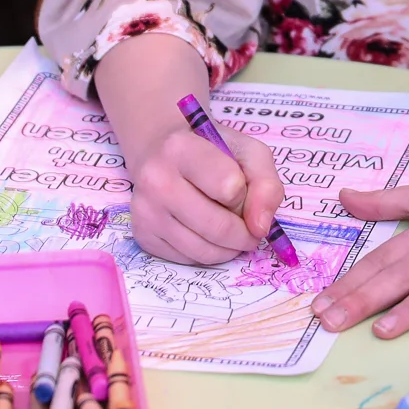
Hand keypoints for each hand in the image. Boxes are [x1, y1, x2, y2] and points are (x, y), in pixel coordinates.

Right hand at [116, 116, 282, 266]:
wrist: (161, 149)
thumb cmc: (210, 150)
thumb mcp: (247, 152)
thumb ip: (265, 184)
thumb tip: (260, 228)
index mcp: (181, 149)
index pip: (230, 188)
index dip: (244, 193)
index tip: (239, 189)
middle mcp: (155, 180)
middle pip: (218, 227)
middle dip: (244, 234)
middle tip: (249, 229)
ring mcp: (145, 210)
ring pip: (203, 251)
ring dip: (228, 248)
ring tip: (231, 232)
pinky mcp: (142, 234)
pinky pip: (187, 260)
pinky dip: (206, 253)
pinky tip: (205, 233)